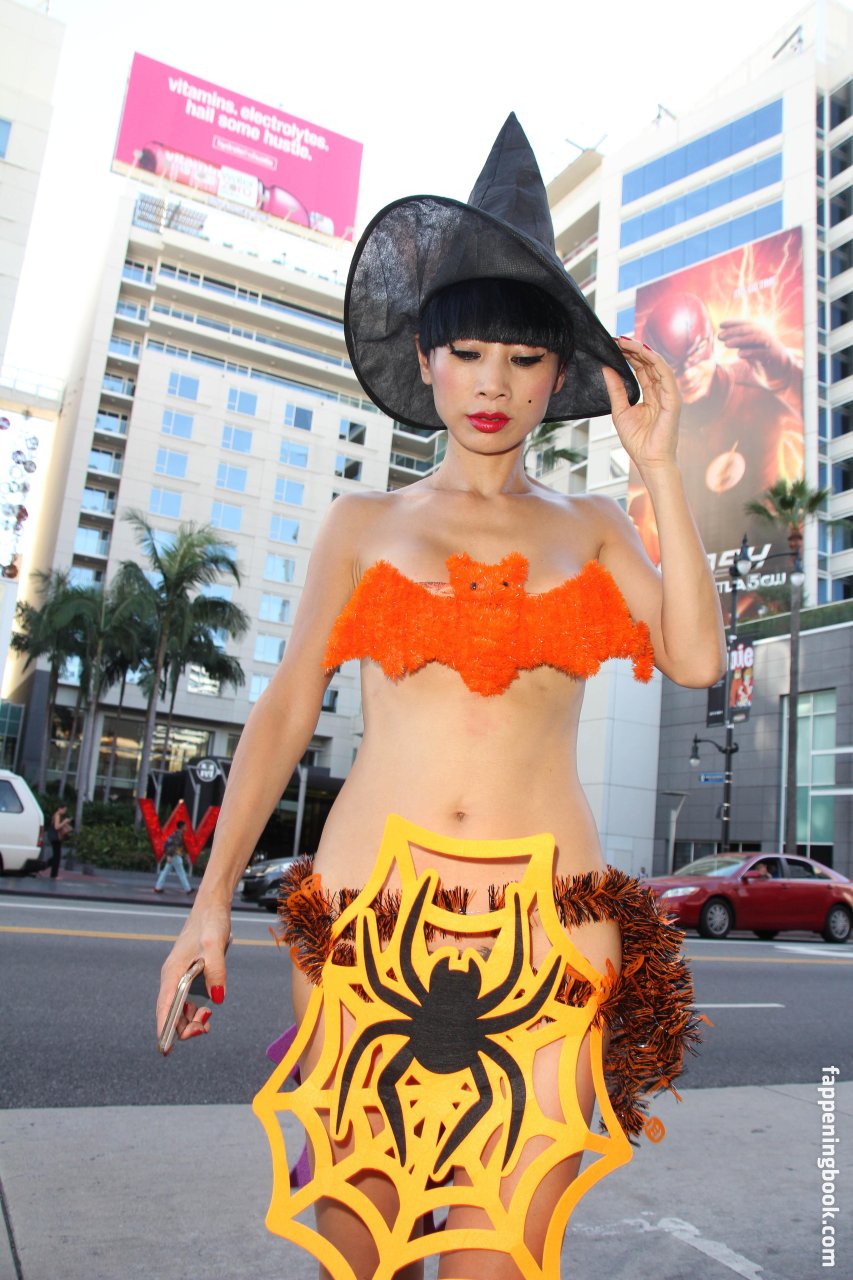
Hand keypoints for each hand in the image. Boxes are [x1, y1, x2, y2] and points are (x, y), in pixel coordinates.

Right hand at [156, 899, 230, 1048]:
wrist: (212, 908)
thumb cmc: (210, 924)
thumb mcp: (215, 946)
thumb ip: (216, 972)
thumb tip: (217, 1000)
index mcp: (172, 973)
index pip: (165, 1008)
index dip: (164, 1030)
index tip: (165, 1050)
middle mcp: (173, 977)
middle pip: (172, 1012)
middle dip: (185, 1027)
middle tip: (205, 1029)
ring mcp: (181, 976)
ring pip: (181, 1008)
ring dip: (192, 1020)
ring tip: (208, 1022)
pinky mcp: (191, 974)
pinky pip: (189, 999)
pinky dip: (197, 1009)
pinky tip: (209, 1010)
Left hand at [603, 338, 681, 474]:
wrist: (649, 461)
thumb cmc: (638, 441)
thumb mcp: (620, 411)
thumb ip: (616, 390)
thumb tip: (606, 369)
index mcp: (651, 394)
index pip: (641, 368)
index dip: (629, 355)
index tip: (614, 345)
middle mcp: (662, 391)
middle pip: (649, 363)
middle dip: (633, 349)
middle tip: (617, 339)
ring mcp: (669, 394)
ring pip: (658, 365)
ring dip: (642, 351)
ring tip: (626, 342)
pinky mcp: (674, 400)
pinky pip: (666, 375)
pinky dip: (655, 361)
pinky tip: (643, 352)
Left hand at [717, 320, 792, 388]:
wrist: (779, 375)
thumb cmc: (760, 365)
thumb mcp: (745, 358)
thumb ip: (734, 354)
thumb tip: (717, 351)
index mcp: (758, 334)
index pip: (746, 324)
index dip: (734, 323)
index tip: (720, 324)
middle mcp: (764, 337)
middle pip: (748, 330)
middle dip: (733, 331)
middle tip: (720, 336)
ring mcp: (769, 346)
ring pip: (754, 339)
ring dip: (740, 340)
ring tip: (726, 344)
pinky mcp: (772, 357)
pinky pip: (761, 352)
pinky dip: (751, 352)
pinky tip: (740, 354)